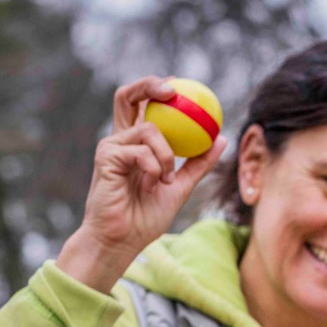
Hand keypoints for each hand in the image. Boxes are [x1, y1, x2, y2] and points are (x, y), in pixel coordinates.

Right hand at [57, 77, 229, 292]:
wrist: (122, 240)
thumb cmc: (145, 218)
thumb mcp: (180, 188)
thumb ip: (198, 164)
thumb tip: (221, 140)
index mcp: (136, 144)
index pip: (143, 107)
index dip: (156, 89)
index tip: (179, 86)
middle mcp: (121, 140)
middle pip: (127, 97)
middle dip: (148, 85)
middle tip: (171, 89)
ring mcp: (111, 146)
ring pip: (148, 129)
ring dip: (167, 154)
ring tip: (166, 178)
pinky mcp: (106, 157)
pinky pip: (141, 150)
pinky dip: (155, 166)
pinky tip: (155, 182)